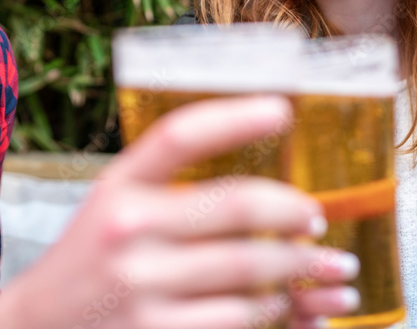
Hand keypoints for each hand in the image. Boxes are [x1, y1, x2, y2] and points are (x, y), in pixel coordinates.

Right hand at [0, 96, 359, 328]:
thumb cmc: (86, 264)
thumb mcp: (111, 210)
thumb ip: (166, 191)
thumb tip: (261, 188)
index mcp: (117, 187)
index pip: (179, 136)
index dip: (234, 117)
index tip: (283, 108)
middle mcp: (127, 230)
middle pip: (237, 205)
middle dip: (295, 210)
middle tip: (317, 218)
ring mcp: (141, 287)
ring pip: (249, 268)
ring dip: (301, 268)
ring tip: (330, 268)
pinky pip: (239, 319)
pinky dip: (277, 312)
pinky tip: (292, 307)